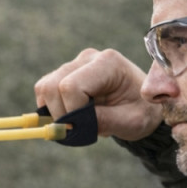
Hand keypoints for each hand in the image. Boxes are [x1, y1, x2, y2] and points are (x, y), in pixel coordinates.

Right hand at [34, 48, 162, 141]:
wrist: (142, 105)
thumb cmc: (141, 112)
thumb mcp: (131, 122)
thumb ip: (104, 121)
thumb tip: (72, 124)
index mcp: (108, 64)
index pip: (71, 86)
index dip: (71, 112)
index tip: (85, 128)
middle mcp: (88, 58)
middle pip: (52, 85)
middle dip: (60, 114)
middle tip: (78, 129)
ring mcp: (75, 64)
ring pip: (44, 87)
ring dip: (55, 112)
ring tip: (76, 122)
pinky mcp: (65, 74)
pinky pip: (44, 91)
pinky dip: (51, 108)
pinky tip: (70, 116)